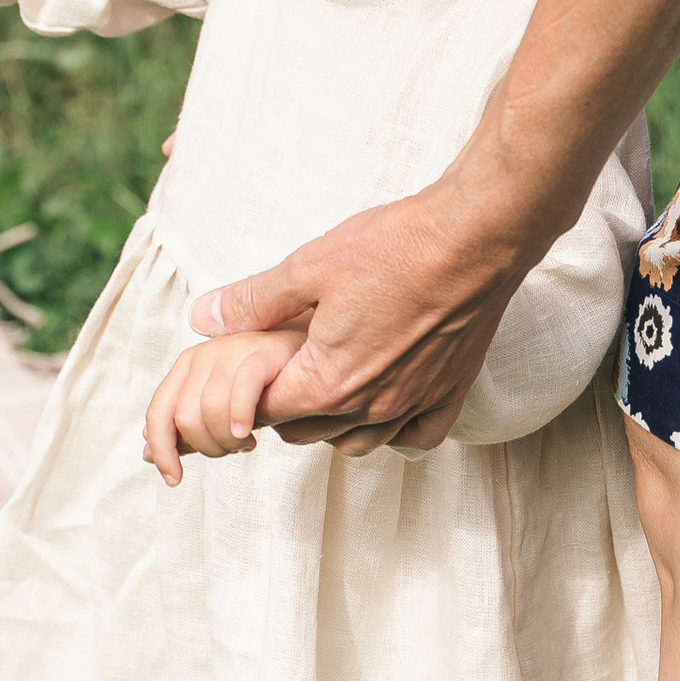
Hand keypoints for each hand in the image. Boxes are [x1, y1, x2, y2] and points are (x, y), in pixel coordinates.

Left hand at [142, 327, 309, 484]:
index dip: (163, 451)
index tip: (174, 480)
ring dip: (230, 440)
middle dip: (209, 448)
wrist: (306, 359)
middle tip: (233, 449)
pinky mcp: (264, 351)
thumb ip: (185, 430)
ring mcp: (232, 350)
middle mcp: (203, 354)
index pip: (158, 413)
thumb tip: (148, 453)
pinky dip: (241, 417)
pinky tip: (249, 433)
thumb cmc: (263, 387)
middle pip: (186, 419)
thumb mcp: (220, 411)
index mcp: (186, 366)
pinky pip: (242, 389)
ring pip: (212, 410)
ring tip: (248, 440)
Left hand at [187, 177, 537, 453]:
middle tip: (286, 362)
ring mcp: (414, 404)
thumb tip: (203, 318)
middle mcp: (370, 408)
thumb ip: (253, 300)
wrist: (476, 237)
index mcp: (327, 383)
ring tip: (329, 381)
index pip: (266, 411)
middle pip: (306, 432)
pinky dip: (396, 431)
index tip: (251, 363)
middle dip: (286, 404)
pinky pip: (416, 438)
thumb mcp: (308, 266)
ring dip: (334, 423)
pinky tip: (387, 402)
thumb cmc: (393, 247)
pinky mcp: (451, 394)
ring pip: (358, 443)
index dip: (248, 389)